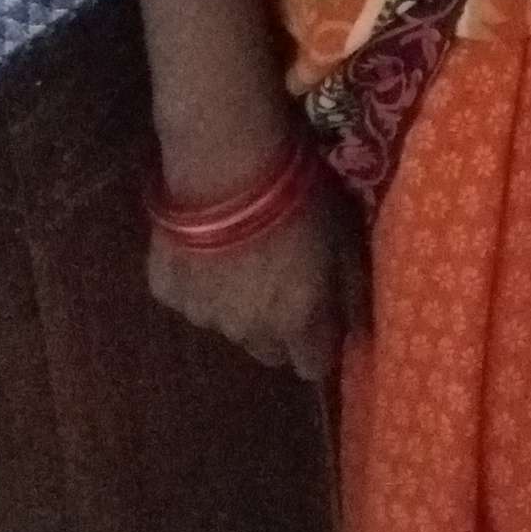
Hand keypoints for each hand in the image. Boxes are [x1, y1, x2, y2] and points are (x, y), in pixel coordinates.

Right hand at [148, 179, 366, 382]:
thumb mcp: (346, 237)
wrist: (228, 165)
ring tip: (243, 253)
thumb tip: (362, 333)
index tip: (323, 320)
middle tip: (283, 280)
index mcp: (296, 321)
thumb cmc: (300, 196)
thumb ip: (353, 292)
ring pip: (228, 325)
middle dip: (280, 328)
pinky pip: (190, 297)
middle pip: (269, 350)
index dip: (320, 346)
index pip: (313, 366)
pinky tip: (206, 242)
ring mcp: (203, 315)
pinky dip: (200, 280)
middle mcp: (249, 331)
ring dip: (238, 303)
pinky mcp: (167, 293)